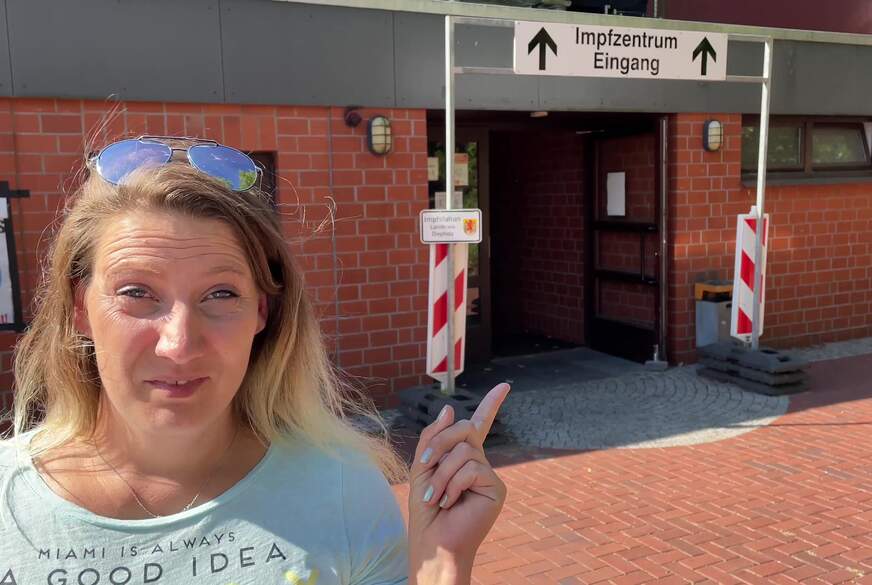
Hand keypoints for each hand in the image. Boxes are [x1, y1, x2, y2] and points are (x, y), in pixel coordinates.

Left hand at [407, 383, 510, 584]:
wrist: (433, 542)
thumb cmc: (426, 510)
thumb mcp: (422, 468)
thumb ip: (433, 438)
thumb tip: (450, 409)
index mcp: (463, 457)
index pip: (479, 425)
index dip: (491, 404)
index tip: (505, 386)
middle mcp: (480, 463)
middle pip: (464, 429)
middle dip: (439, 444)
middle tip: (425, 467)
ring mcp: (489, 475)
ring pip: (465, 450)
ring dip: (441, 473)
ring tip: (436, 497)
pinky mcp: (496, 488)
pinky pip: (472, 468)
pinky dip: (453, 484)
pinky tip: (449, 501)